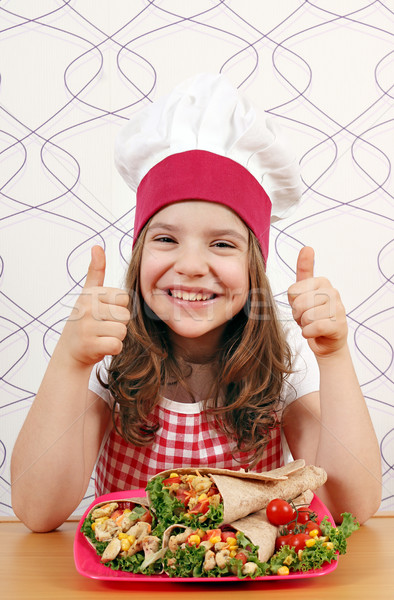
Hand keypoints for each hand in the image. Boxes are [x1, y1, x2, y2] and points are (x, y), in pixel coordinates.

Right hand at [62, 246, 129, 365]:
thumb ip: (95, 271)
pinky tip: (100, 347)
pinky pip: (117, 345)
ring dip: (115, 337)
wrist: (69, 351)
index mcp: (90, 294)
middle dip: (118, 323)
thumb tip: (97, 246)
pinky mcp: (89, 345)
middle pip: (125, 315)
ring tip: (100, 336)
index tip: (102, 312)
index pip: (124, 298)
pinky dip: (113, 349)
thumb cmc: (84, 320)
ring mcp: (86, 327)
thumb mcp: (88, 294)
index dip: (118, 308)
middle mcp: (86, 308)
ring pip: (122, 331)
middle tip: (102, 327)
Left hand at [287, 247, 347, 358]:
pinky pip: (314, 327)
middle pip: (299, 303)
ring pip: (307, 316)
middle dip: (297, 315)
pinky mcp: (340, 324)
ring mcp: (338, 308)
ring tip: (311, 325)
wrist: (326, 341)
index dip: (292, 302)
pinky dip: (308, 333)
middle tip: (305, 318)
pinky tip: (313, 333)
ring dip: (304, 325)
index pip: (293, 290)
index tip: (300, 305)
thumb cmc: (312, 316)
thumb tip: (307, 247)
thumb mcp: (302, 293)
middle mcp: (332, 291)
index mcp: (321, 281)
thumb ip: (303, 271)